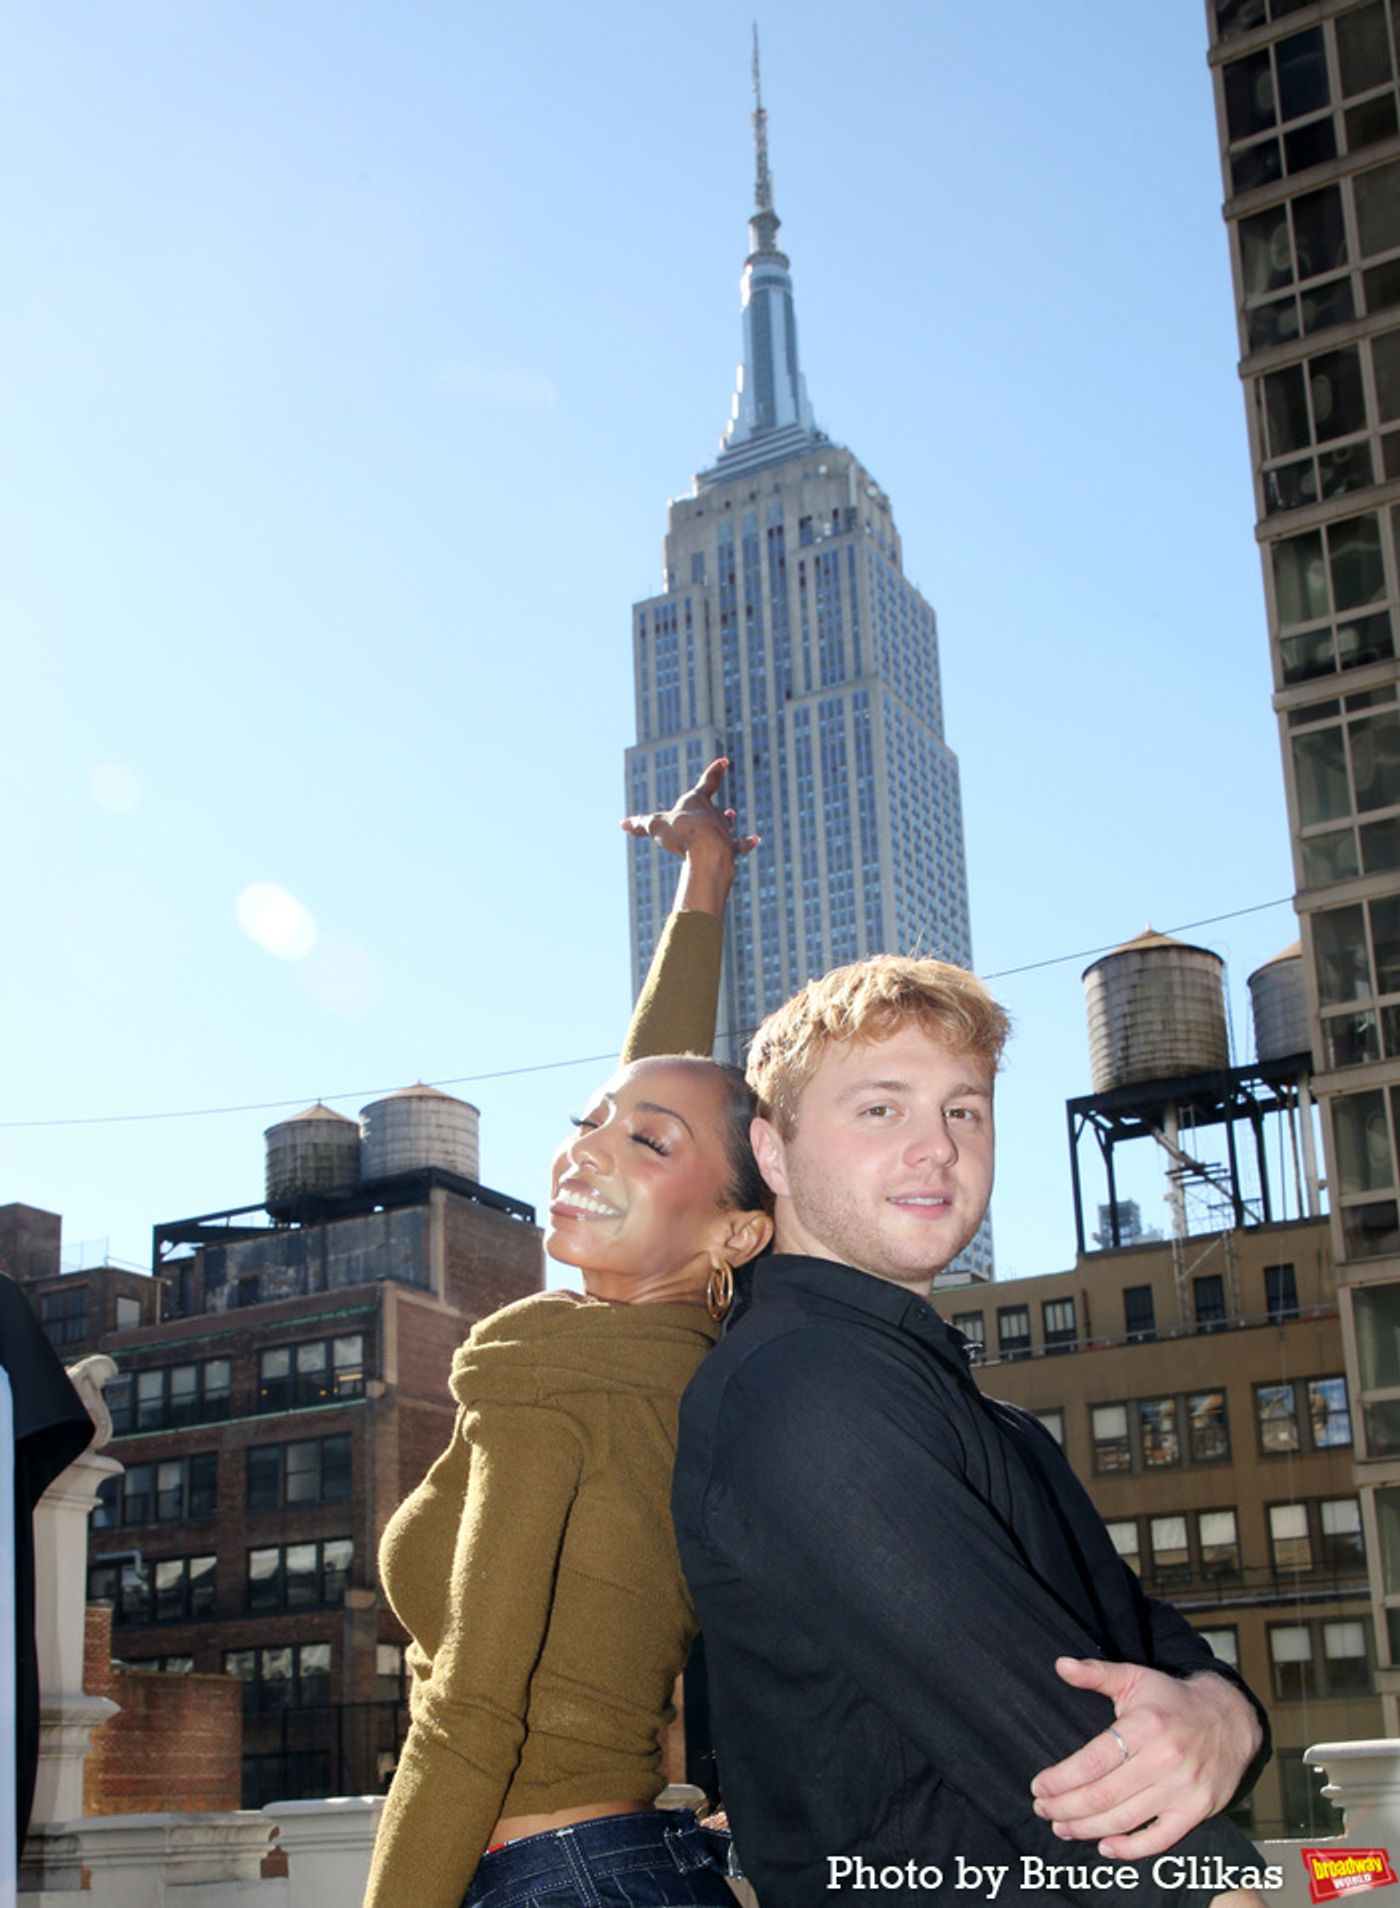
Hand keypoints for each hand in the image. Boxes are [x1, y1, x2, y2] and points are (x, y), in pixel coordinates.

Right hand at [621, 756, 758, 862]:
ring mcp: (724, 831)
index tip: (725, 760)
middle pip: (715, 807)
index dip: (715, 770)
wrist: (706, 851)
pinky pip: (741, 845)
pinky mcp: (730, 849)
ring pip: (726, 824)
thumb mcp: (656, 826)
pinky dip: (747, 843)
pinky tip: (756, 840)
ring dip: (727, 821)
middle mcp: (713, 815)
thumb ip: (641, 824)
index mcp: (697, 802)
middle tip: (723, 804)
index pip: (707, 781)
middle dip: (716, 806)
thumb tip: (623, 823)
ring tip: (732, 817)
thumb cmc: (682, 833)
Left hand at [1029, 1660, 1261, 1859]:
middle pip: (1104, 1795)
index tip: (1038, 1786)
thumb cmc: (1172, 1700)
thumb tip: (1061, 1665)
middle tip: (1042, 1810)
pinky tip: (1105, 1847)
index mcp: (1145, 1725)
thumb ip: (1097, 1673)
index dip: (1061, 1779)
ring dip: (1087, 1829)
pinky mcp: (1196, 1810)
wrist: (1231, 1720)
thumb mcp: (1136, 1677)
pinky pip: (1160, 1839)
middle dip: (1066, 1807)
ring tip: (1062, 1827)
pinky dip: (1130, 1848)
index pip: (1093, 1761)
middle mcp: (1164, 1759)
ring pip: (1125, 1819)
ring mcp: (1182, 1788)